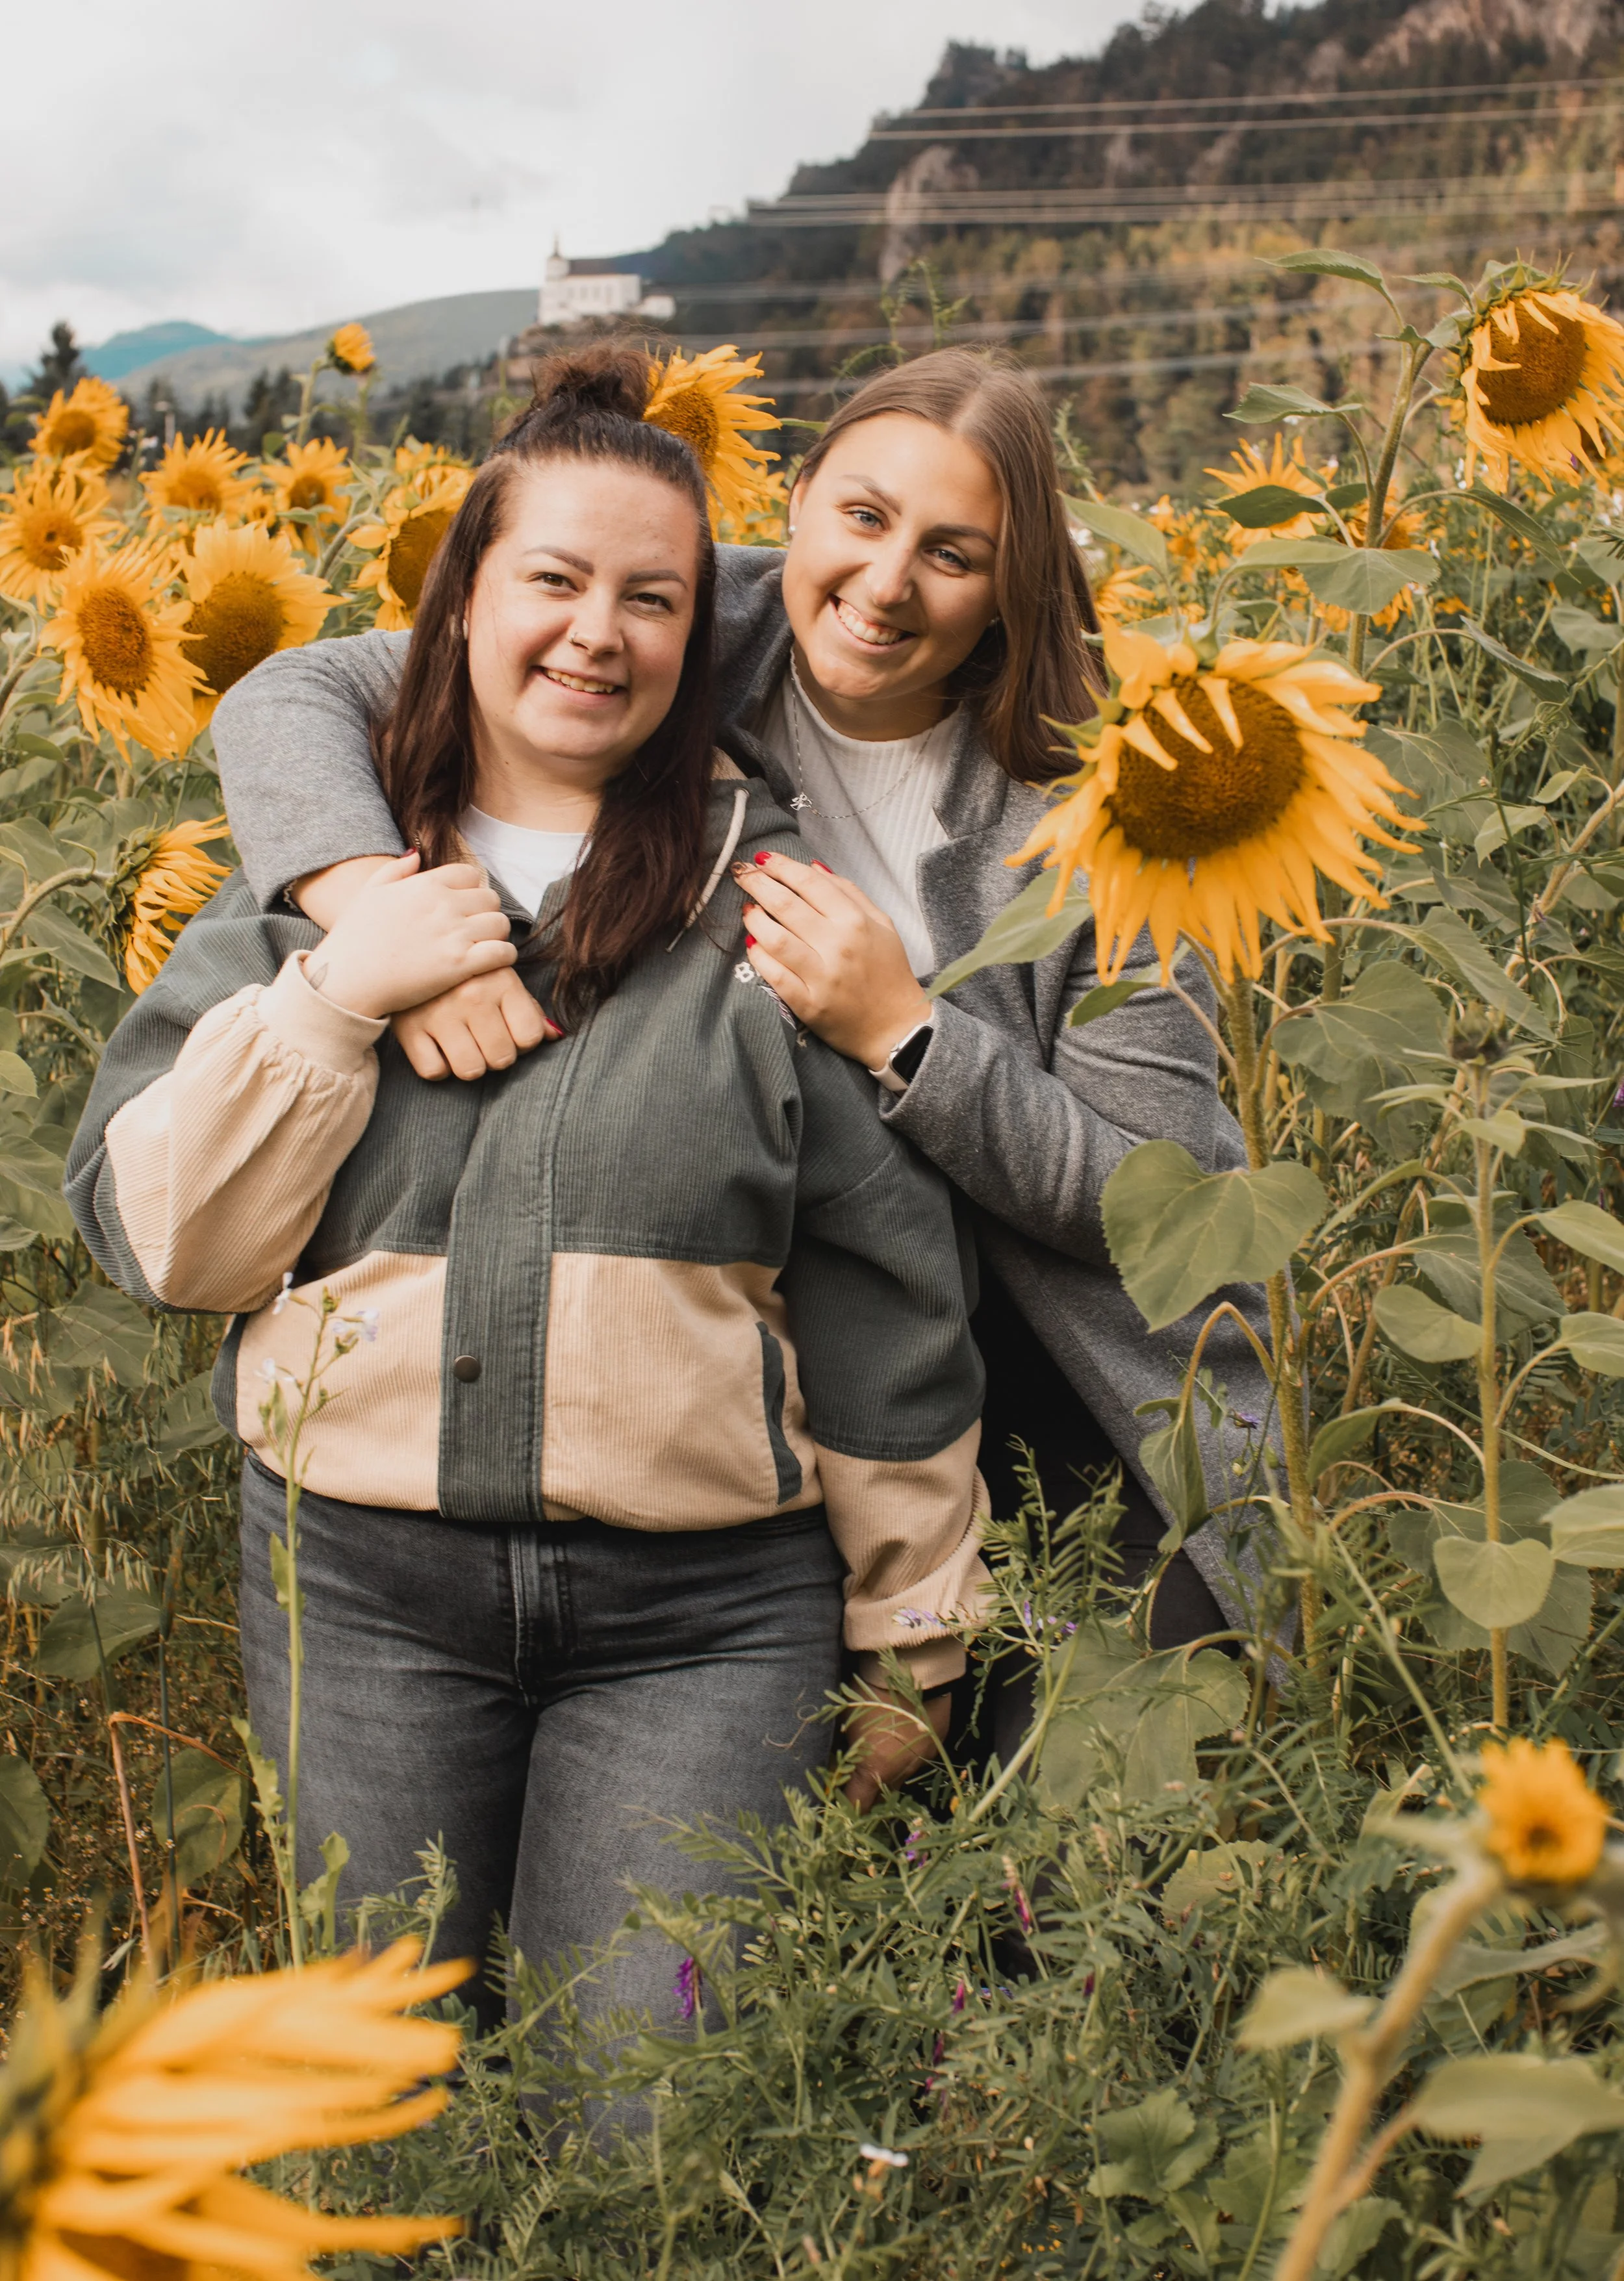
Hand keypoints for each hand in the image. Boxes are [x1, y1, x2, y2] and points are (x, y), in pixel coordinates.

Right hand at [308, 852, 516, 1020]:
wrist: (346, 979)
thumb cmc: (353, 938)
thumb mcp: (369, 893)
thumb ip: (396, 870)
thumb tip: (417, 854)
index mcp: (425, 884)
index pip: (470, 875)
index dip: (470, 891)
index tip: (463, 907)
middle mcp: (444, 904)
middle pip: (490, 899)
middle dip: (485, 913)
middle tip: (476, 930)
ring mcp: (454, 934)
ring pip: (500, 924)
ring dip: (496, 935)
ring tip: (484, 946)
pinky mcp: (460, 964)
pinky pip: (502, 952)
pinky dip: (504, 957)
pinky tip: (493, 963)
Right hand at [392, 968, 559, 1080]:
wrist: (411, 950)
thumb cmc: (466, 972)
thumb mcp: (500, 978)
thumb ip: (528, 1008)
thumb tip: (555, 1036)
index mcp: (501, 980)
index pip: (530, 1037)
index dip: (523, 1041)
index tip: (510, 1030)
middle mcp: (472, 997)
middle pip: (502, 1059)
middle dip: (497, 1054)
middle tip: (484, 1038)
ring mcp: (439, 1014)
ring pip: (470, 1070)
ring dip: (469, 1064)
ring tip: (463, 1044)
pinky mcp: (409, 1028)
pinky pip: (434, 1071)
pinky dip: (438, 1066)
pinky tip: (438, 1047)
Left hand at [733, 852, 930, 1068]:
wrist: (897, 1028)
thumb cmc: (888, 972)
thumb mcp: (882, 924)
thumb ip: (849, 892)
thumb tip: (813, 867)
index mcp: (856, 922)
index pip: (809, 883)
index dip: (781, 866)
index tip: (762, 859)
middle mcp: (838, 946)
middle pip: (786, 904)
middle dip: (756, 883)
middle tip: (741, 874)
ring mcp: (822, 977)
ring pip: (775, 938)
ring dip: (754, 918)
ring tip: (747, 909)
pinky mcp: (809, 1004)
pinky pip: (774, 975)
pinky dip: (758, 956)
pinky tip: (753, 944)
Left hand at [844, 1685, 951, 1812]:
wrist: (913, 1668)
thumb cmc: (869, 1693)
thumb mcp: (846, 1720)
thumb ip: (841, 1749)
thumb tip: (833, 1766)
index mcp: (875, 1770)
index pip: (857, 1805)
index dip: (846, 1810)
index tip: (837, 1808)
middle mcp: (901, 1772)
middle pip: (881, 1795)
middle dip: (867, 1791)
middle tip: (853, 1780)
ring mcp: (921, 1760)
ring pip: (900, 1778)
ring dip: (887, 1772)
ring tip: (877, 1755)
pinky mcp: (935, 1746)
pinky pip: (916, 1760)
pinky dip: (905, 1755)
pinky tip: (897, 1740)